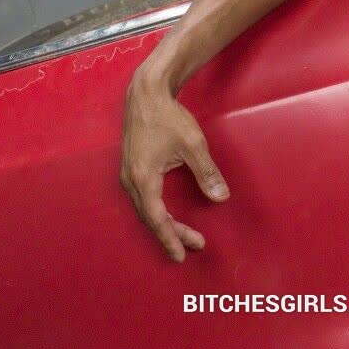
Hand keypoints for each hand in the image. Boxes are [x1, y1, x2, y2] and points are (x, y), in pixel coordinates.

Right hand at [121, 72, 228, 261]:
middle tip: (193, 246)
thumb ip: (206, 173)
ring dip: (164, 223)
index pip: (158, 218)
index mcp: (143, 178)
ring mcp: (127, 175)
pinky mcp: (131, 169)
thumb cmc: (168, 118)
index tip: (183, 254)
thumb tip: (221, 198)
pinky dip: (156, 210)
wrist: (146, 95)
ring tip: (183, 235)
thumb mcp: (193, 145)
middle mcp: (130, 181)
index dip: (171, 238)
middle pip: (151, 217)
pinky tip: (168, 214)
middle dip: (172, 234)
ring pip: (145, 209)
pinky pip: (142, 199)